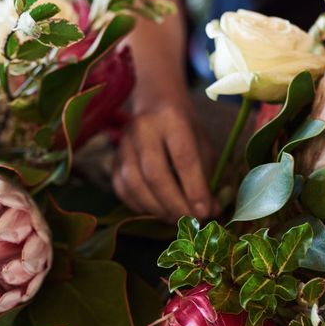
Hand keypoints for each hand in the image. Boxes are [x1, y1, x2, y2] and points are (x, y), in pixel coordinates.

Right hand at [112, 105, 216, 221]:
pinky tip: (157, 211)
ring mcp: (124, 144)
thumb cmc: (186, 129)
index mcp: (172, 119)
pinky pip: (122, 189)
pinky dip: (140, 206)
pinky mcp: (113, 159)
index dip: (194, 189)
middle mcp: (143, 129)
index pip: (183, 159)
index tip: (204, 212)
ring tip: (176, 219)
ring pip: (135, 184)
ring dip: (157, 209)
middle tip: (190, 221)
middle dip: (174, 204)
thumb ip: (207, 178)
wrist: (156, 104)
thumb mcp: (202, 146)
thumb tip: (211, 212)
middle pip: (155, 174)